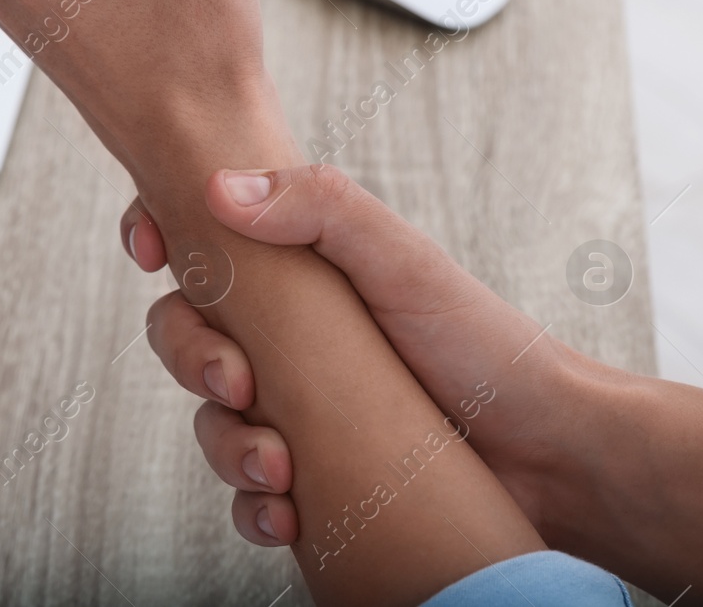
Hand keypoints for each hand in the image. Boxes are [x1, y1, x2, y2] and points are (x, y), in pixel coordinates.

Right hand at [123, 164, 587, 544]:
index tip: (152, 254)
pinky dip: (251, 505)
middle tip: (238, 382)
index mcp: (297, 271)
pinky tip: (283, 512)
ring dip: (224, 445)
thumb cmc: (485, 344)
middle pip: (185, 334)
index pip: (201, 238)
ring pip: (210, 420)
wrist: (551, 457)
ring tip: (276, 467)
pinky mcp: (313, 474)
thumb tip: (220, 190)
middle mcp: (287, 336)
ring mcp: (297, 406)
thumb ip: (321, 207)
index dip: (158, 236)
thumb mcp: (403, 259)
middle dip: (190, 359)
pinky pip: (247, 492)